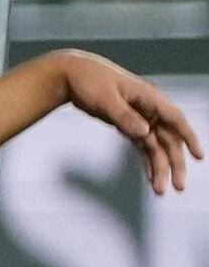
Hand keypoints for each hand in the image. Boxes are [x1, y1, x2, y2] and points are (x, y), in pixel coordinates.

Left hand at [59, 52, 197, 194]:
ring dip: (159, 168)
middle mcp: (149, 110)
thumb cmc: (89, 80)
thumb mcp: (105, 98)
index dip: (189, 138)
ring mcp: (139, 119)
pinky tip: (150, 178)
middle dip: (174, 164)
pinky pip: (142, 147)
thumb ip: (124, 116)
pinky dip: (146, 162)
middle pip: (168, 140)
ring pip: (156, 147)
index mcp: (149, 98)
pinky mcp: (128, 126)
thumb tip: (145, 132)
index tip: (198, 157)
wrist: (70, 75)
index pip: (175, 119)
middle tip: (178, 186)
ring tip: (160, 190)